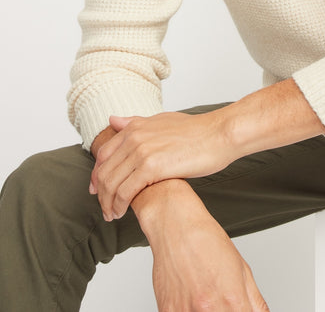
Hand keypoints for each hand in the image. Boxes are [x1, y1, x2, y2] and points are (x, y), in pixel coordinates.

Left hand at [90, 109, 236, 220]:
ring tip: (113, 215)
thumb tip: (113, 120)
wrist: (218, 134)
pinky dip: (120, 205)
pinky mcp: (152, 167)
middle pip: (104, 171)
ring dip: (108, 203)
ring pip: (111, 183)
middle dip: (101, 194)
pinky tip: (123, 213)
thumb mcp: (162, 121)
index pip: (103, 155)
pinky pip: (125, 191)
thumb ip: (136, 122)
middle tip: (105, 208)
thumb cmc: (196, 131)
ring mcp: (142, 151)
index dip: (97, 175)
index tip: (97, 189)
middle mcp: (134, 137)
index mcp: (135, 127)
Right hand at [134, 180, 269, 311]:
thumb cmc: (207, 240)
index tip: (239, 309)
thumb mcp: (243, 269)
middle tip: (220, 300)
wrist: (176, 225)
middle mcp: (209, 309)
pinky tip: (190, 298)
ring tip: (204, 296)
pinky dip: (186, 311)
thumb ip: (256, 302)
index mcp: (233, 301)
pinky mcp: (166, 311)